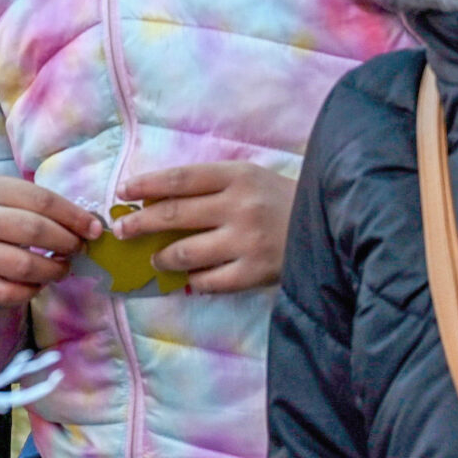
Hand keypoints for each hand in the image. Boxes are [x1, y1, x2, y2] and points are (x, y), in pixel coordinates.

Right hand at [0, 178, 103, 307]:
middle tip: (78, 250)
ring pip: (23, 266)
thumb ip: (44, 208)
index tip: (94, 230)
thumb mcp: (9, 199)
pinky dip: (30, 292)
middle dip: (66, 243)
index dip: (74, 216)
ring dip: (52, 271)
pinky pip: (7, 293)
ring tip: (61, 269)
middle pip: (34, 231)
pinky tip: (38, 285)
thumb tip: (89, 226)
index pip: (42, 200)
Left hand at [115, 162, 296, 293]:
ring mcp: (247, 241)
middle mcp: (238, 206)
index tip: (122, 192)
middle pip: (173, 214)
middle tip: (122, 231)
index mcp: (236, 175)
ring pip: (184, 253)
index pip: (178, 179)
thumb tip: (157, 199)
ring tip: (155, 258)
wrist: (335, 224)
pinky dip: (193, 281)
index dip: (145, 185)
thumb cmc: (283, 198)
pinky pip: (209, 282)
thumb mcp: (250, 177)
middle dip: (139, 224)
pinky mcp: (256, 272)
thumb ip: (211, 186)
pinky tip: (189, 278)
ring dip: (161, 257)